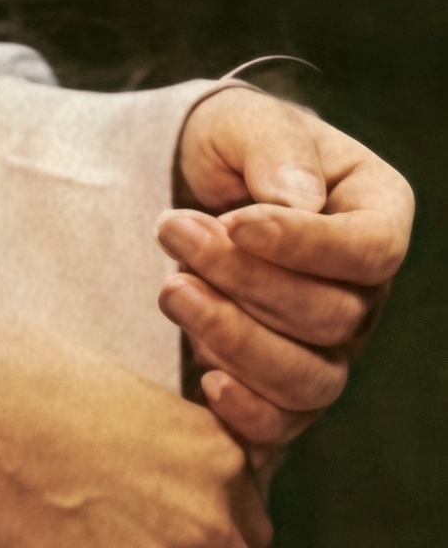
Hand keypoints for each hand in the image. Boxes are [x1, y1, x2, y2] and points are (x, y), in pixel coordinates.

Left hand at [159, 84, 414, 465]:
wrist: (180, 184)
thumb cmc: (228, 145)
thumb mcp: (244, 122)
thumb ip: (275, 149)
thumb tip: (298, 204)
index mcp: (376, 213)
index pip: (371, 251)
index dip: (306, 247)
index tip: (234, 223)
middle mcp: (364, 290)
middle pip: (333, 317)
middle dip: (246, 281)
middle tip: (172, 230)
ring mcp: (329, 346)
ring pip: (311, 380)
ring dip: (236, 342)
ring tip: (170, 290)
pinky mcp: (283, 387)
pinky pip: (284, 425)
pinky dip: (247, 413)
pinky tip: (205, 380)